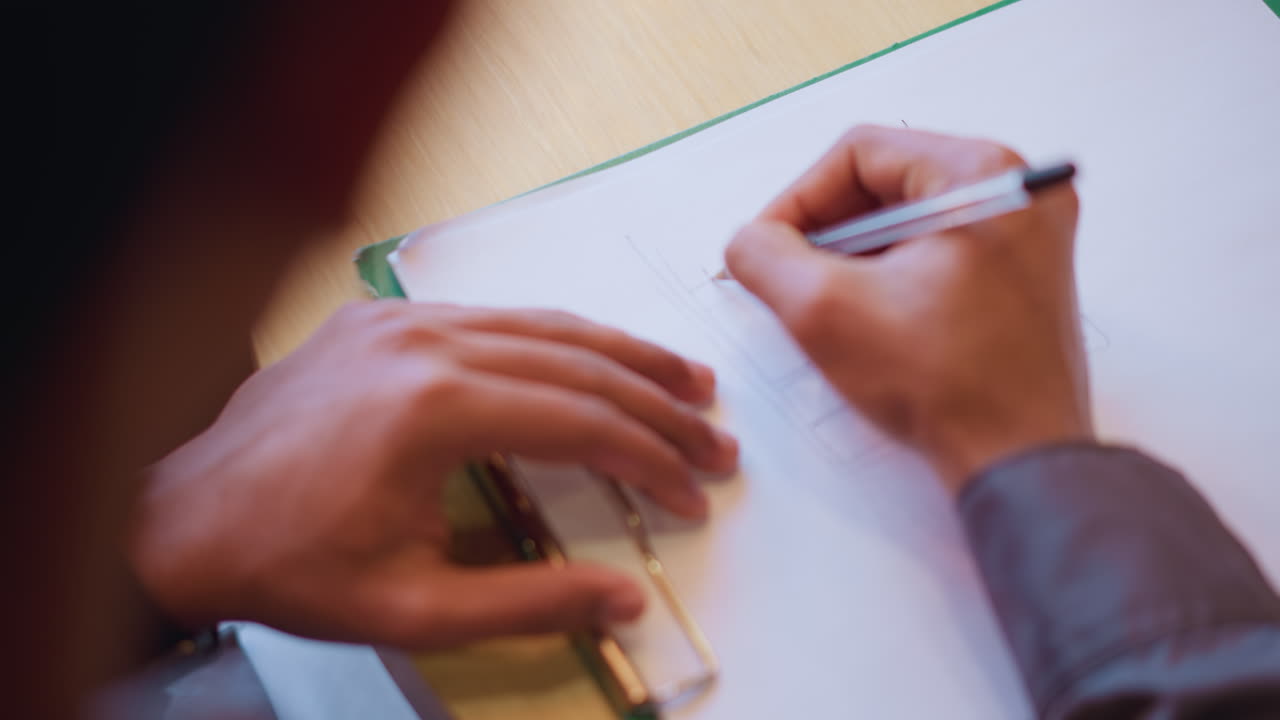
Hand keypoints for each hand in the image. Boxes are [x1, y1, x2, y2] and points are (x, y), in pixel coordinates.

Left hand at [130, 301, 736, 647]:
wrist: (185, 518)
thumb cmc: (292, 566)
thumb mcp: (415, 609)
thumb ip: (532, 601)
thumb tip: (626, 600)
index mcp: (433, 408)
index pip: (581, 421)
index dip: (651, 460)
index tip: (693, 494)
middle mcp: (425, 342)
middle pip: (576, 362)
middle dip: (658, 403)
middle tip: (715, 438)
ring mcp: (401, 319)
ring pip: (543, 324)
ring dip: (623, 354)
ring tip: (687, 381)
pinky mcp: (382, 316)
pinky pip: (494, 317)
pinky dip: (558, 340)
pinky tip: (594, 358)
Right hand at [726, 125, 1090, 491]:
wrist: (1021, 462)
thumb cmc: (945, 385)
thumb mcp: (825, 311)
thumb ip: (765, 257)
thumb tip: (747, 241)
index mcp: (981, 175)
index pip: (858, 154)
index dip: (796, 200)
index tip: (766, 249)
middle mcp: (1016, 191)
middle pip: (885, 184)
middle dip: (824, 232)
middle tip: (787, 280)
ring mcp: (1026, 235)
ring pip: (906, 223)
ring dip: (852, 259)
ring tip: (822, 309)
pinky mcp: (1020, 277)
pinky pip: (935, 253)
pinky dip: (889, 278)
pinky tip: (865, 323)